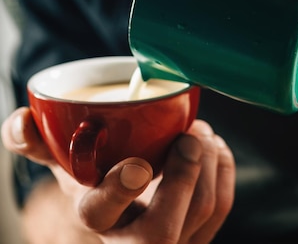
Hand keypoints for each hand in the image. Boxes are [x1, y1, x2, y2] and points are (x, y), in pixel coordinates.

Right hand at [1, 108, 234, 242]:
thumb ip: (39, 143)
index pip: (98, 215)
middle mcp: (130, 242)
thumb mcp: (64, 165)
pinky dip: (223, 170)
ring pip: (200, 214)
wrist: (124, 211)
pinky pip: (221, 209)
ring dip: (208, 165)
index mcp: (93, 217)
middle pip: (160, 231)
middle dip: (183, 177)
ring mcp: (170, 243)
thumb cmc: (95, 178)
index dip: (118, 191)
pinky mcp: (197, 237)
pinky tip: (213, 146)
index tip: (137, 163)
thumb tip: (21, 119)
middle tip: (190, 134)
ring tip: (200, 132)